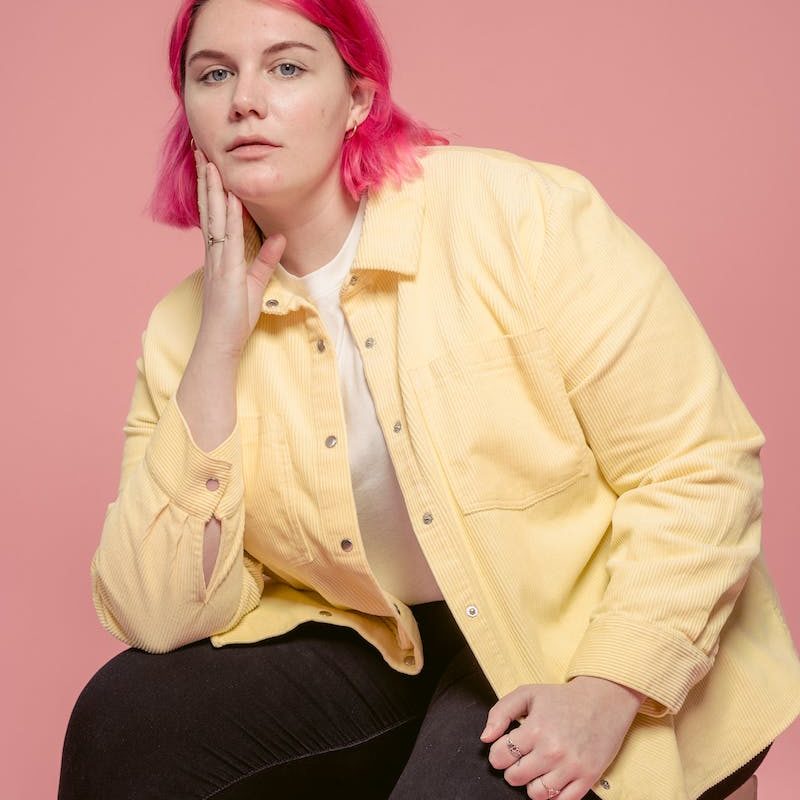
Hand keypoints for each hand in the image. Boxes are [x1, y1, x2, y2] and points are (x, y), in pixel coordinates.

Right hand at [193, 146, 285, 357]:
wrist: (221, 341)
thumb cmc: (235, 317)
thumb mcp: (256, 283)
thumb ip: (265, 260)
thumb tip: (280, 238)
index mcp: (219, 255)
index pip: (215, 216)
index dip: (212, 191)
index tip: (210, 166)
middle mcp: (214, 253)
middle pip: (209, 209)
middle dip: (206, 180)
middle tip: (201, 150)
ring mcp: (217, 261)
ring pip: (214, 218)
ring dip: (213, 190)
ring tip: (210, 163)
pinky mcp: (226, 272)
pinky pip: (228, 240)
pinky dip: (229, 218)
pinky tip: (230, 199)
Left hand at [480, 677, 642, 798]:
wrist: (604, 699)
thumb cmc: (563, 697)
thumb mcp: (527, 694)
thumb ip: (500, 712)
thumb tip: (486, 737)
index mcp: (535, 729)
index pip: (500, 756)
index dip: (498, 753)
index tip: (505, 748)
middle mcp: (552, 751)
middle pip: (515, 777)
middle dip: (512, 768)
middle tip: (521, 757)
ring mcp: (571, 767)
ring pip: (536, 794)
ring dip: (531, 783)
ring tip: (536, 768)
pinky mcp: (588, 778)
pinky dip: (552, 794)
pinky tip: (551, 778)